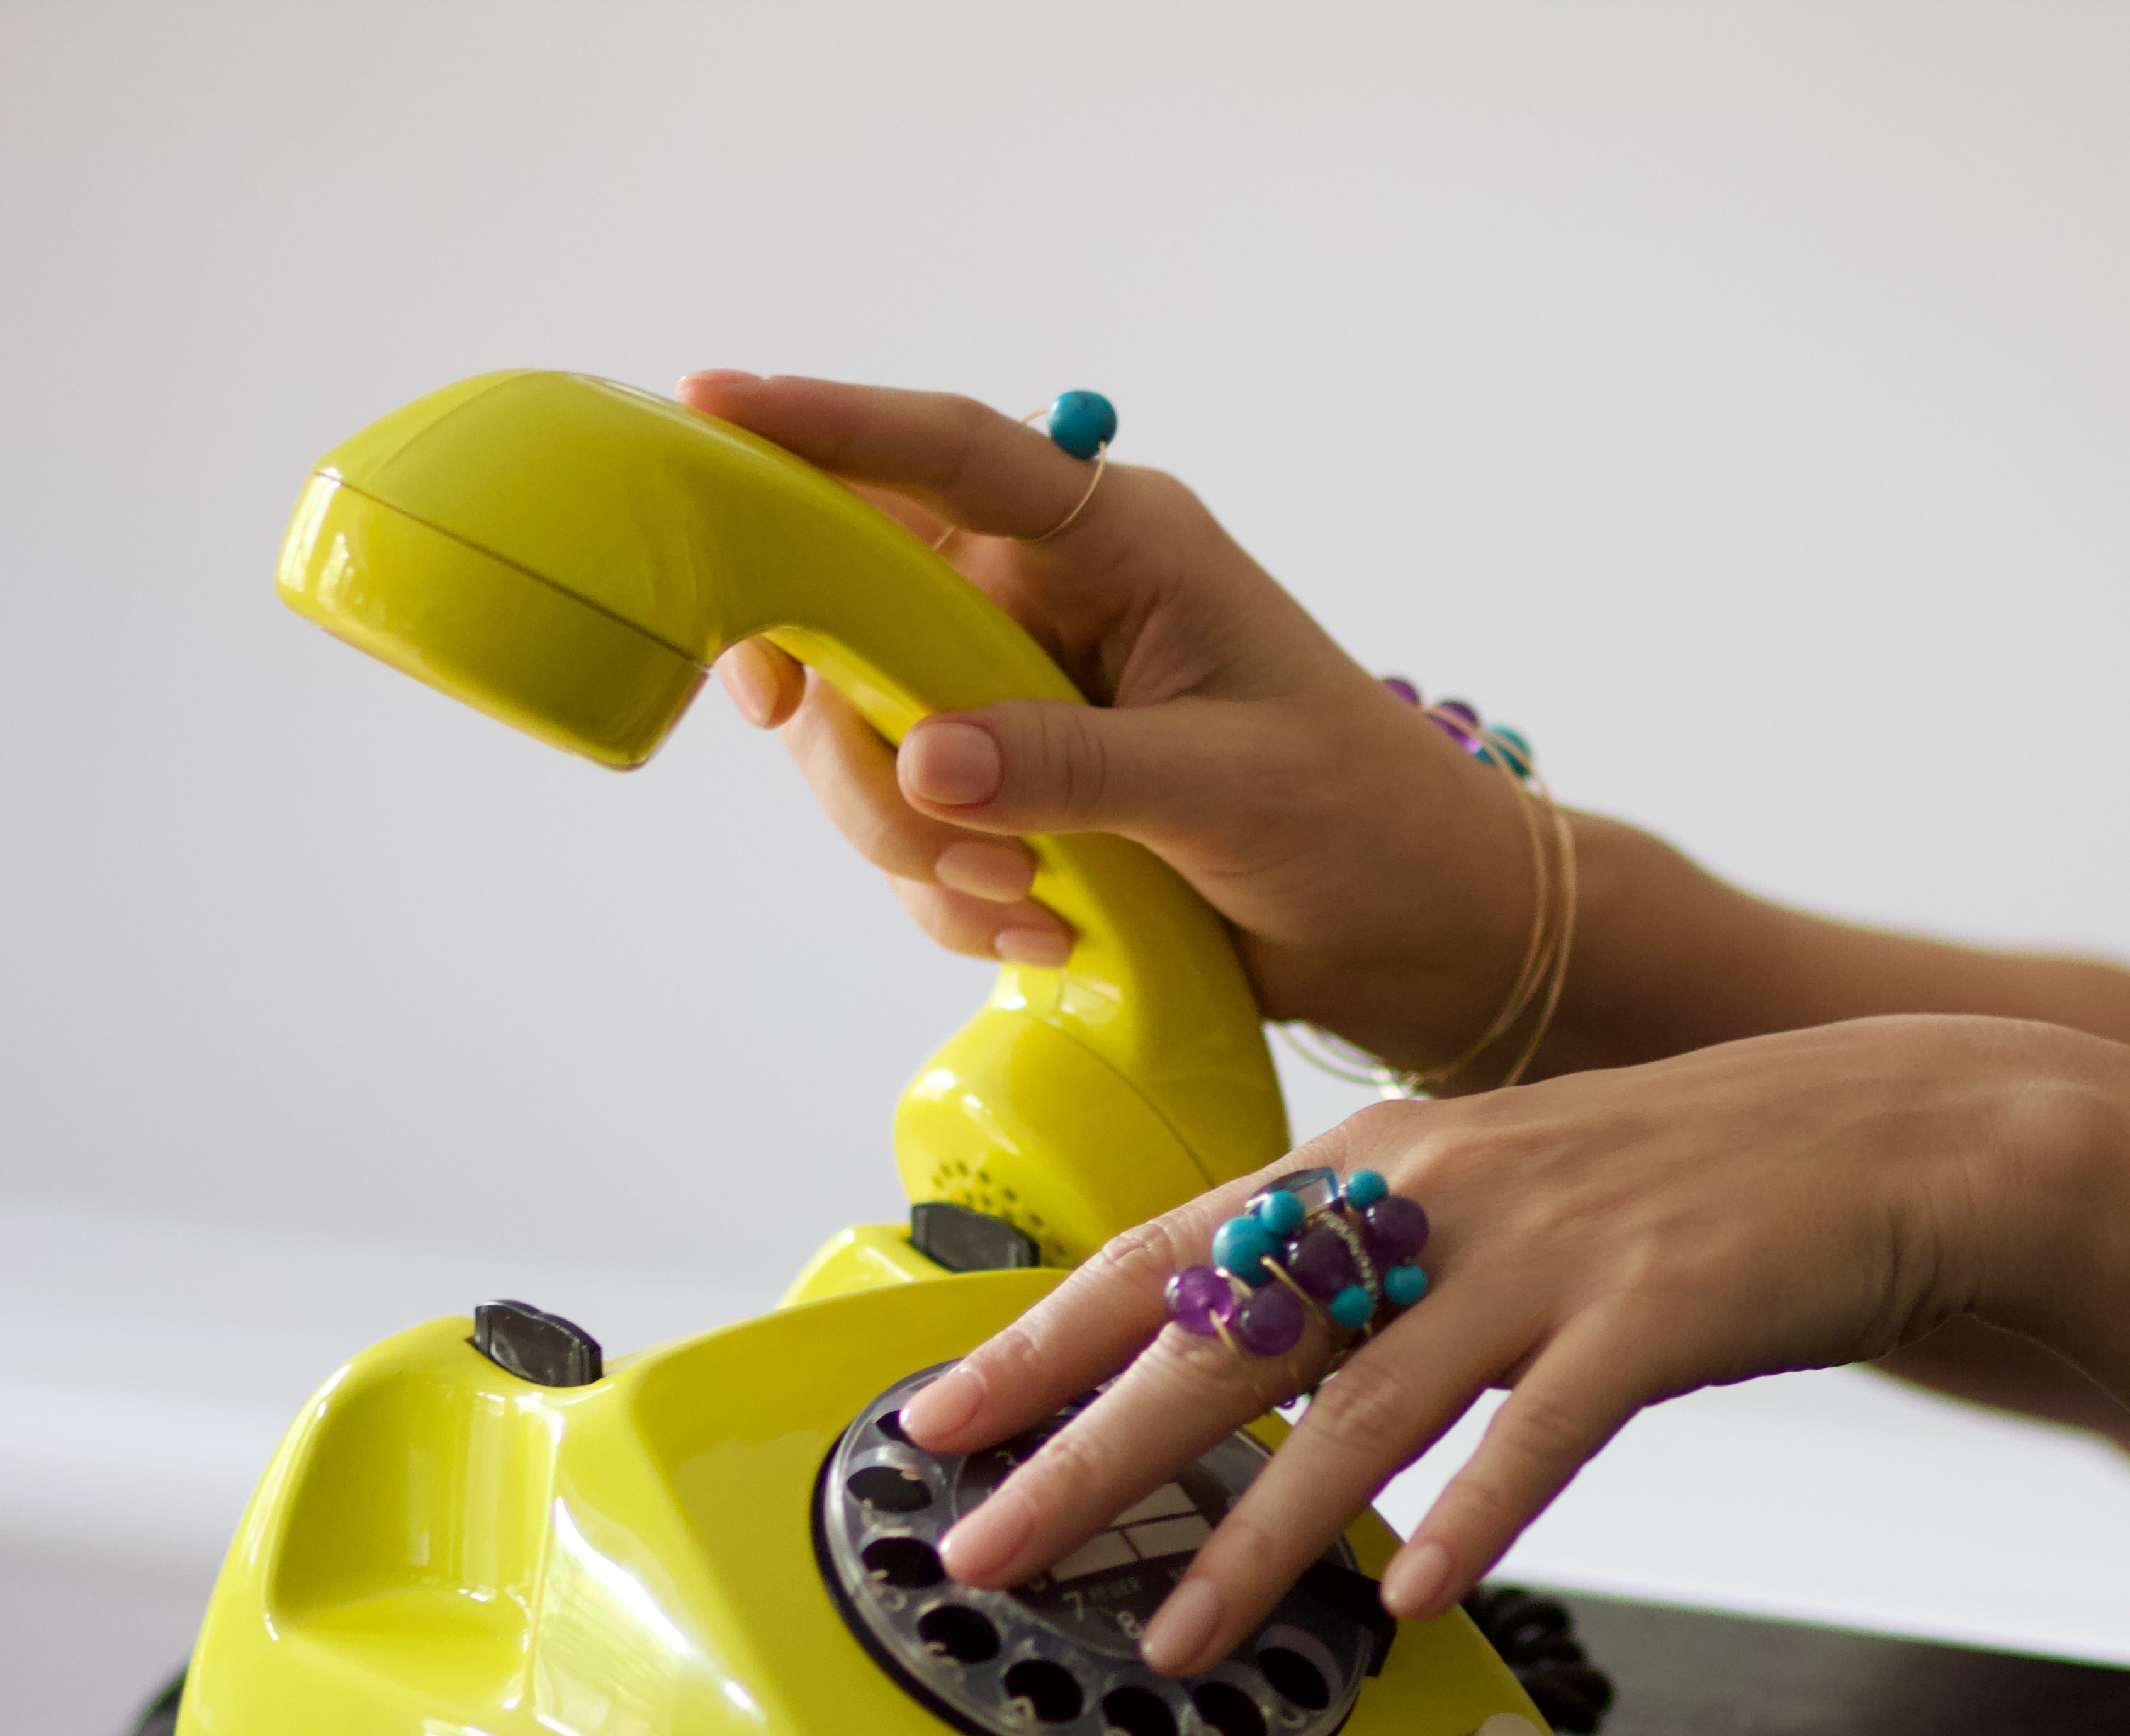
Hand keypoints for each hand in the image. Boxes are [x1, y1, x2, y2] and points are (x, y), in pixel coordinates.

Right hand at [675, 371, 1547, 1074]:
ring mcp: (1023, 697)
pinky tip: (1051, 934)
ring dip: (921, 847)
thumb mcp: (1228, 789)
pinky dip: (953, 898)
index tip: (707, 404)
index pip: (952, 456)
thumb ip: (1075, 769)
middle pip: (857, 615)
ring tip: (1036, 908)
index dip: (826, 425)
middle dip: (866, 741)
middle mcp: (1051, 603)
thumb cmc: (1364, 826)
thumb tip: (927, 762)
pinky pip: (911, 831)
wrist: (1422, 937)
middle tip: (939, 831)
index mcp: (1120, 545)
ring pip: (867, 741)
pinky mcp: (1015, 792)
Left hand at [892, 1017, 2091, 1675]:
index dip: (1044, 1337)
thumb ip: (1371, 1258)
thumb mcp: (1495, 1186)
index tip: (938, 1416)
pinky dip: (1475, 1513)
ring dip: (1260, 1535)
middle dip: (1091, 1454)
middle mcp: (1442, 1193)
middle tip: (986, 1547)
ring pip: (1367, 1404)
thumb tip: (1245, 1346)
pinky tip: (1419, 1595)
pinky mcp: (1658, 1307)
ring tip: (1176, 1634)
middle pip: (1232, 1337)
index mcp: (1384, 1161)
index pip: (1173, 1252)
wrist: (1884, 1134)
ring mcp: (1550, 1249)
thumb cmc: (1680, 1174)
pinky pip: (1545, 1429)